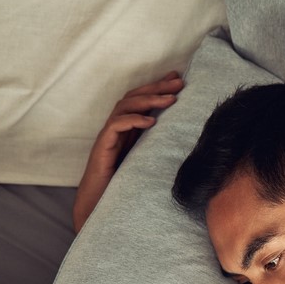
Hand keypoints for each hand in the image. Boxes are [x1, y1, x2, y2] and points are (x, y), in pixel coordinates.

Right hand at [73, 72, 184, 232]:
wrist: (99, 204)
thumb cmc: (123, 185)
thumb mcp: (147, 162)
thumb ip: (158, 148)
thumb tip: (185, 141)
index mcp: (127, 129)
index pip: (141, 100)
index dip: (158, 88)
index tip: (178, 79)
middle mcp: (117, 128)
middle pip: (134, 97)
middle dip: (157, 87)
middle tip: (179, 82)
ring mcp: (108, 135)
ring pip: (125, 106)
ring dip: (149, 100)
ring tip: (171, 99)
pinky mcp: (102, 146)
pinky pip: (116, 126)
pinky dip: (133, 120)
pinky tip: (151, 122)